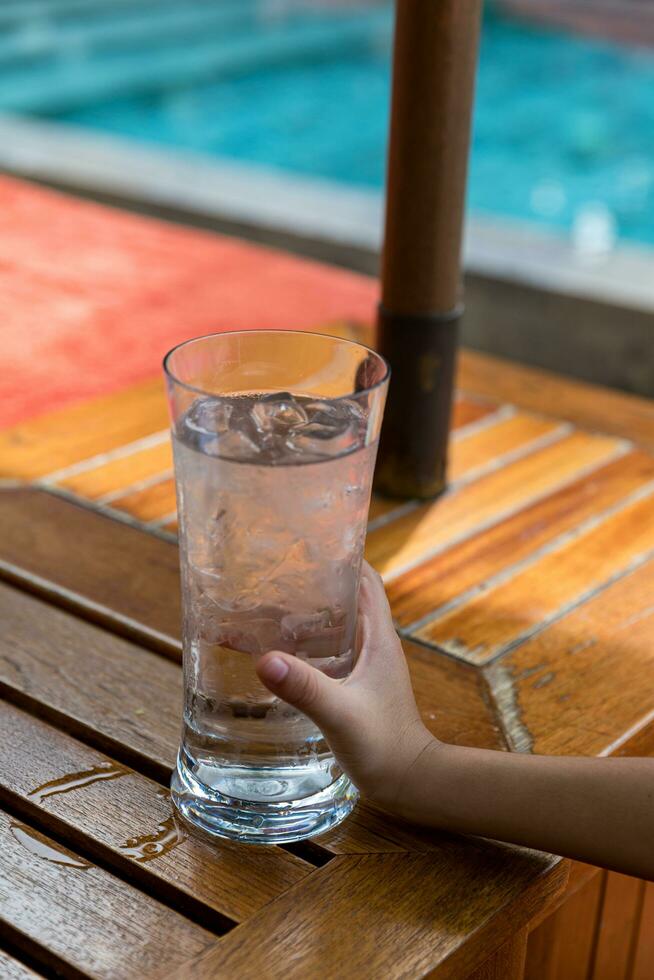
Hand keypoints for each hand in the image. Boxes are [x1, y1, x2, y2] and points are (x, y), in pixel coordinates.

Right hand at [256, 562, 435, 811]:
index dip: (343, 557)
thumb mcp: (340, 714)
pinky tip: (282, 652)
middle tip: (277, 575)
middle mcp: (376, 645)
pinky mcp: (358, 685)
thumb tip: (265, 659)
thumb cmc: (384, 747)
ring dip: (311, 613)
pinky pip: (333, 650)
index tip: (310, 545)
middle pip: (348, 596)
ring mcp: (368, 666)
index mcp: (379, 638)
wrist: (410, 783)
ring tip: (270, 607)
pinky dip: (310, 643)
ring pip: (339, 624)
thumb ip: (306, 688)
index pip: (366, 580)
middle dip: (317, 582)